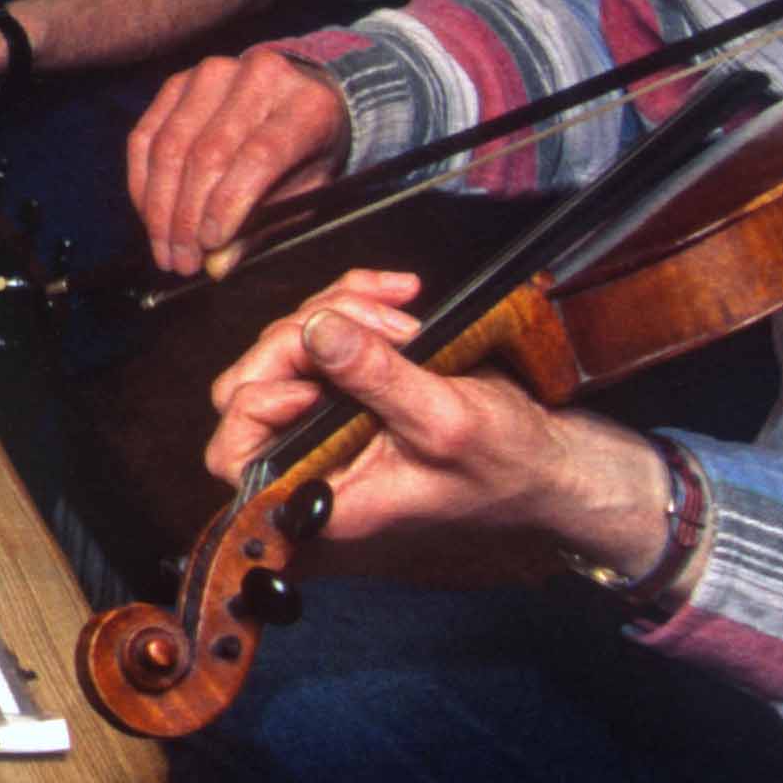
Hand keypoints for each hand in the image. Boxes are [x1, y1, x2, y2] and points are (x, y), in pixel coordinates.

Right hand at [130, 48, 356, 279]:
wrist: (298, 100)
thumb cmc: (306, 154)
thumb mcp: (304, 193)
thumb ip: (263, 226)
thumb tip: (216, 264)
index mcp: (306, 106)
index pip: (259, 155)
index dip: (228, 204)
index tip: (210, 245)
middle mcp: (260, 78)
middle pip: (208, 153)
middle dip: (187, 217)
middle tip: (181, 260)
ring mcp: (213, 73)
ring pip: (170, 145)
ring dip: (159, 207)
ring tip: (164, 247)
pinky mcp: (178, 81)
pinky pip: (146, 135)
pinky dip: (142, 182)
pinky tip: (149, 215)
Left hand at [194, 270, 677, 573]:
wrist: (549, 455)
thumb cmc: (506, 463)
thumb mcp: (446, 420)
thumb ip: (378, 379)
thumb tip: (316, 332)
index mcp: (324, 489)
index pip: (233, 455)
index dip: (254, 405)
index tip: (310, 383)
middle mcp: (314, 452)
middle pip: (251, 380)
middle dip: (303, 335)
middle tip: (377, 327)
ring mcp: (330, 410)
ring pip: (289, 341)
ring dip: (341, 309)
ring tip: (403, 314)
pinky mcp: (354, 376)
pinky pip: (326, 323)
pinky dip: (357, 299)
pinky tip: (400, 294)